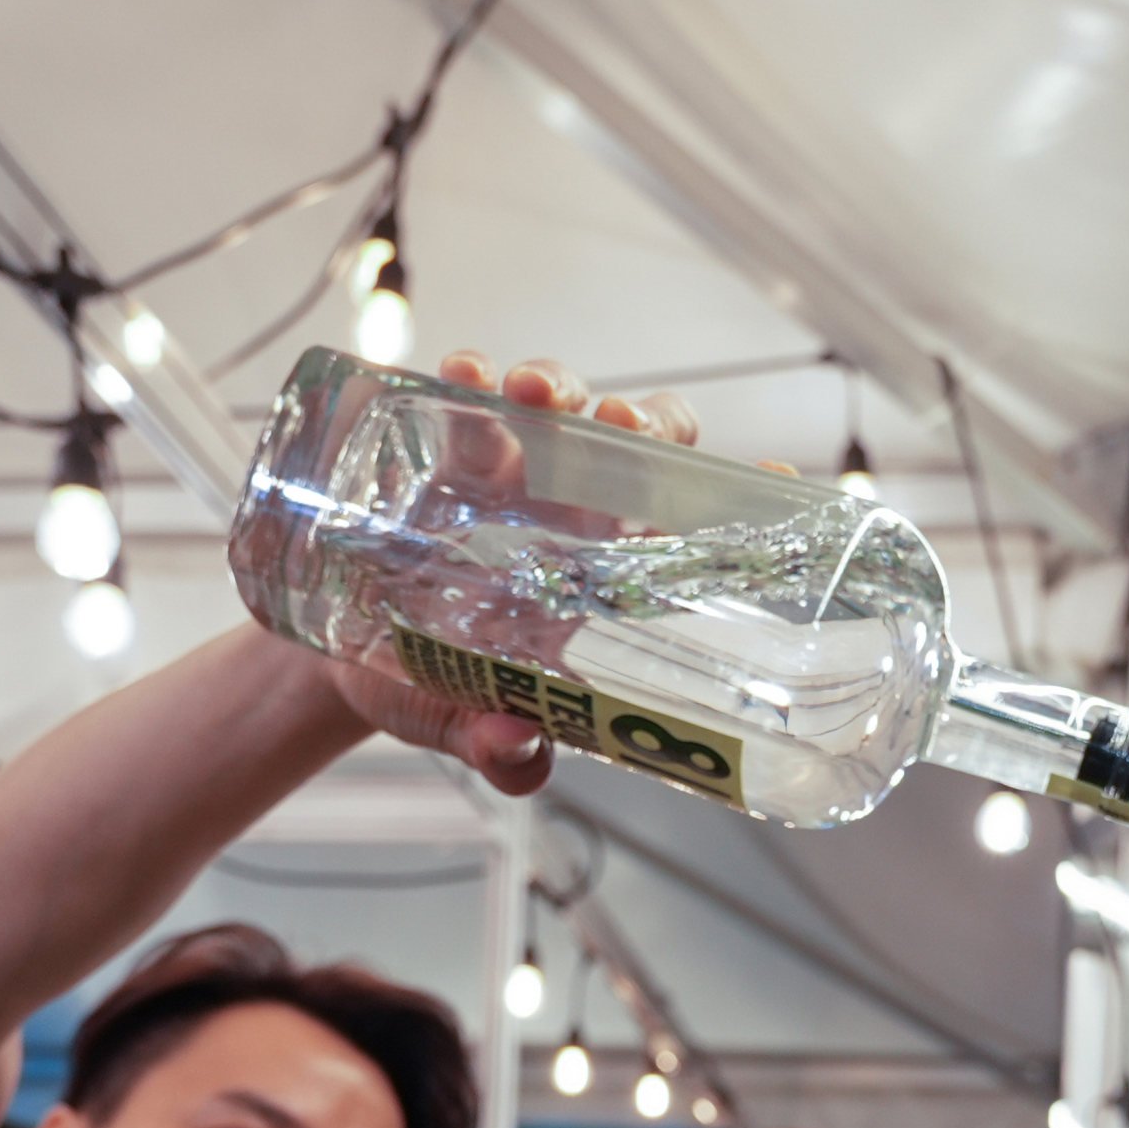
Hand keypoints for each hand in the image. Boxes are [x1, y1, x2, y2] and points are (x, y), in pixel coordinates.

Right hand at [312, 353, 702, 795]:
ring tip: (533, 394)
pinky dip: (469, 376)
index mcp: (598, 577)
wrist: (343, 646)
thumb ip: (495, 747)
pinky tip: (461, 377)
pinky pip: (468, 392)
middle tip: (624, 429)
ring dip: (558, 385)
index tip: (785, 481)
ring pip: (563, 403)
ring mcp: (510, 468)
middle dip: (646, 424)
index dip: (740, 503)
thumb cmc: (424, 680)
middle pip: (640, 446)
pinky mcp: (443, 441)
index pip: (685, 533)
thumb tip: (513, 751)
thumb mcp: (454, 720)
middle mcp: (569, 511)